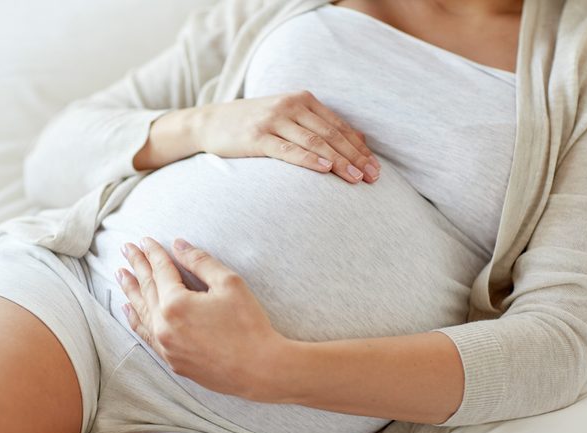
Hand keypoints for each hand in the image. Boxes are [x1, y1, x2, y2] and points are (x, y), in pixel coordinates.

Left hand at [115, 237, 288, 399]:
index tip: (144, 239)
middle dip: (137, 266)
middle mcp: (164, 326)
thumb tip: (178, 246)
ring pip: (141, 312)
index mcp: (176, 303)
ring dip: (131, 290)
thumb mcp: (229, 283)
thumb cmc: (248, 324)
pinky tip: (129, 309)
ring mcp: (166, 346)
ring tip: (121, 274)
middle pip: (146, 288)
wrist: (260, 369)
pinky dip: (136, 319)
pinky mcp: (173, 361)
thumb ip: (200, 262)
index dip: (153, 252)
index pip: (160, 270)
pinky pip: (146, 335)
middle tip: (126, 248)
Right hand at [194, 90, 380, 183]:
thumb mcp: (288, 118)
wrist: (210, 122)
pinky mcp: (257, 136)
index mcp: (303, 99)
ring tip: (356, 178)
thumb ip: (320, 125)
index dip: (360, 148)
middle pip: (332, 135)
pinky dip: (309, 160)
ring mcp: (274, 120)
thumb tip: (359, 139)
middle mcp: (291, 105)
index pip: (339, 126)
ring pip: (315, 142)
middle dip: (356, 157)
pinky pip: (289, 150)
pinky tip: (326, 170)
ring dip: (339, 162)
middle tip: (374, 178)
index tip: (376, 168)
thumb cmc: (253, 124)